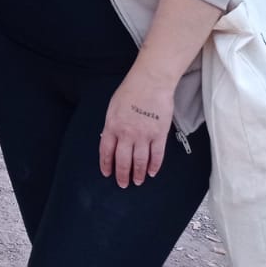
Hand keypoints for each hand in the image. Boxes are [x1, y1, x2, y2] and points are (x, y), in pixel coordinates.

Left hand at [99, 66, 176, 187]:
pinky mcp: (159, 134)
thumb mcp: (113, 107)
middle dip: (122, 174)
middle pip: (123, 160)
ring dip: (137, 173)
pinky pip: (157, 155)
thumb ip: (112, 124)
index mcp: (112, 126)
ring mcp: (144, 135)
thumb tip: (110, 139)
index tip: (107, 173)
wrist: (150, 82)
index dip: (106, 164)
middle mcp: (126, 134)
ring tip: (137, 182)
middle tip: (123, 184)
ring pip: (139, 161)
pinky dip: (154, 166)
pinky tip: (151, 172)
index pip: (106, 150)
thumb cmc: (130, 91)